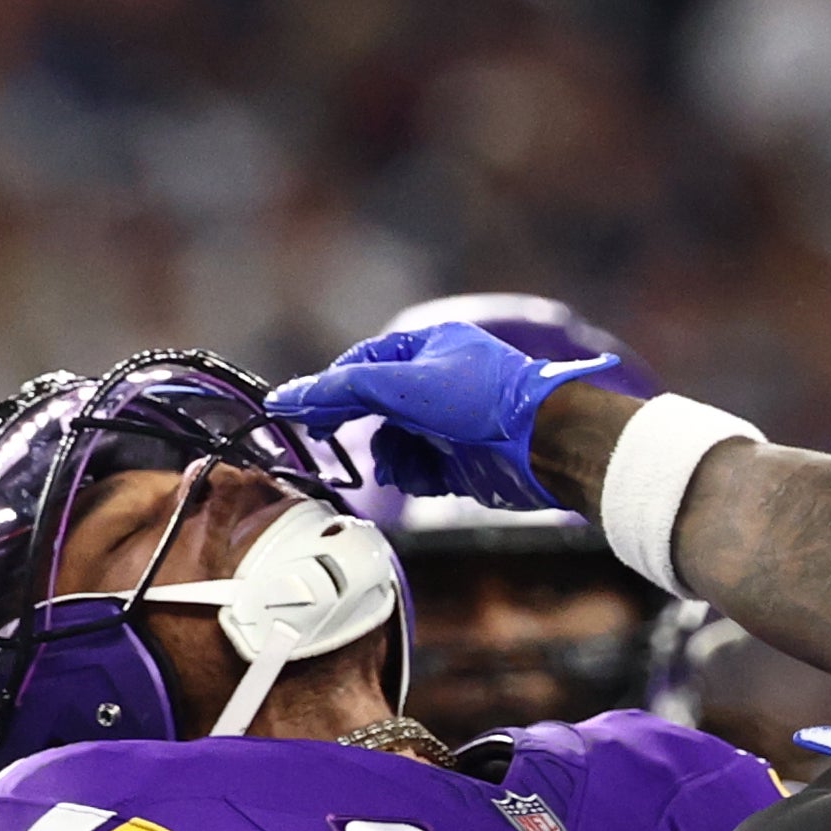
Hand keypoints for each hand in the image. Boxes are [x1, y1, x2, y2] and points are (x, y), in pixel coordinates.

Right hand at [269, 323, 630, 510]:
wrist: (545, 446)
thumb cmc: (483, 403)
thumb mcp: (404, 387)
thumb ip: (343, 392)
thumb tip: (286, 398)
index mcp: (427, 349)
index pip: (360, 365)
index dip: (328, 390)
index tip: (299, 414)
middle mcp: (437, 384)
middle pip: (374, 407)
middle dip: (359, 428)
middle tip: (330, 442)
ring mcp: (449, 424)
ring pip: (394, 444)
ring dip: (389, 459)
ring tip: (399, 467)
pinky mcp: (461, 462)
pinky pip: (418, 470)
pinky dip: (414, 478)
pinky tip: (423, 481)